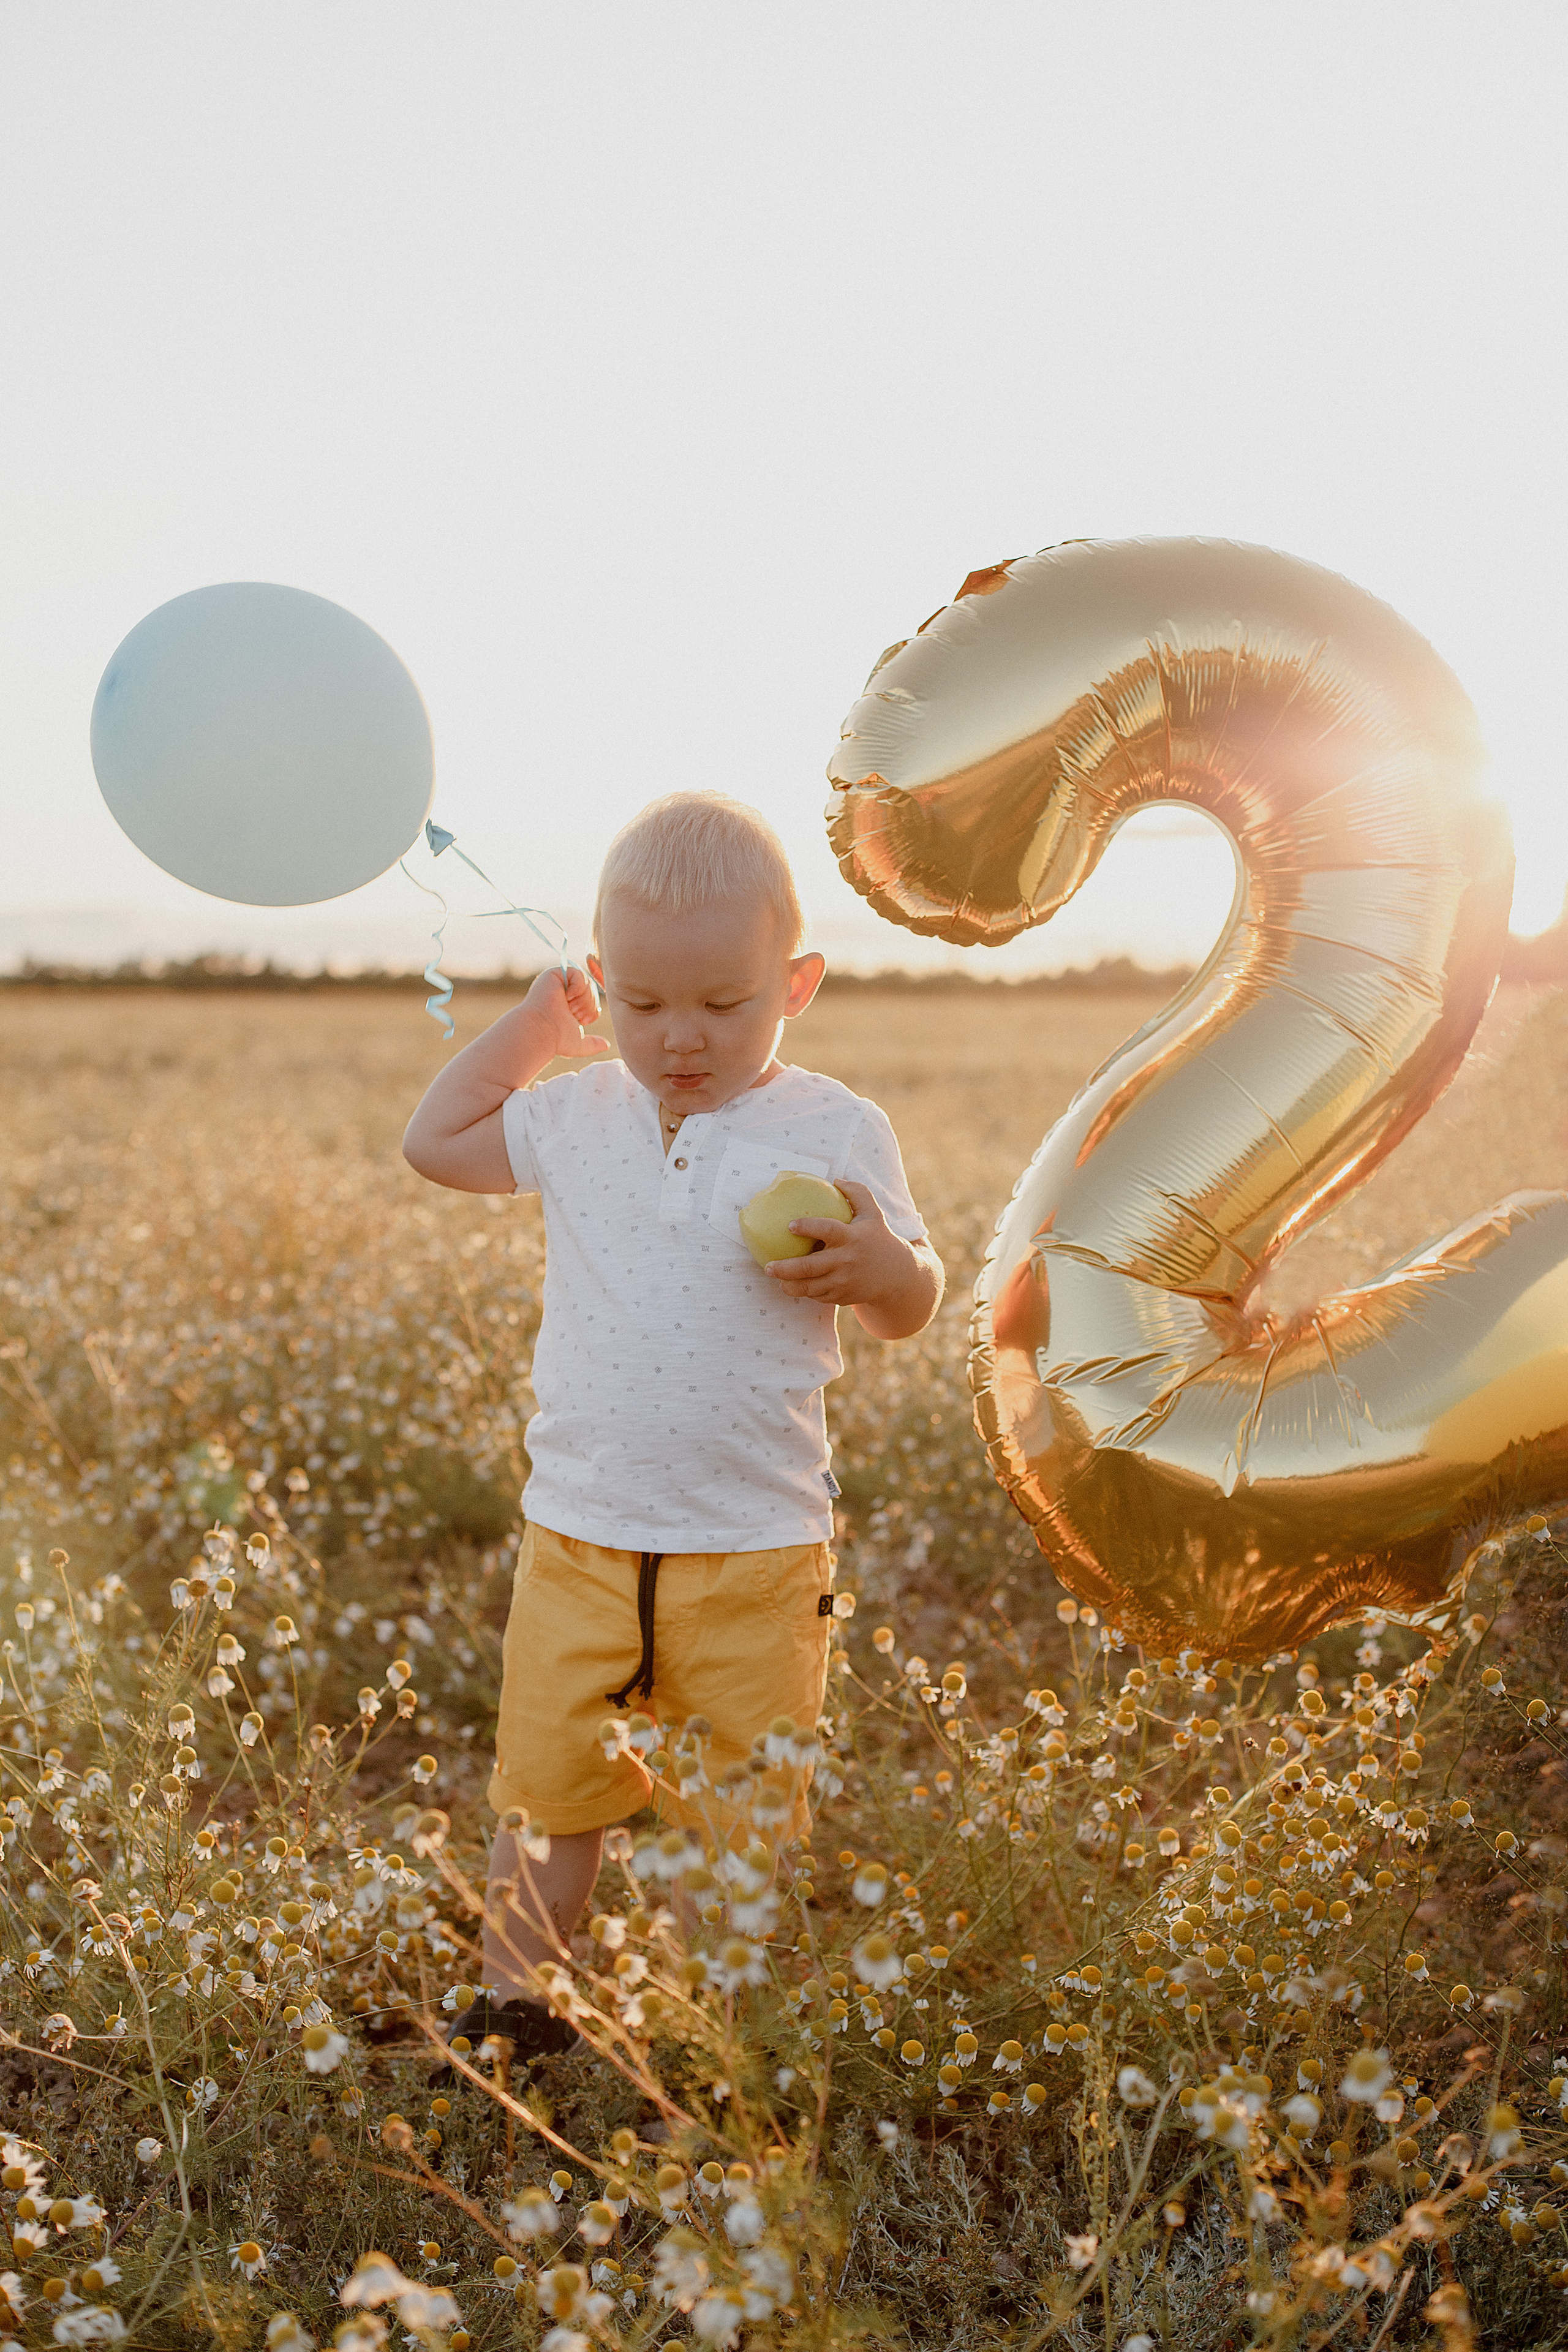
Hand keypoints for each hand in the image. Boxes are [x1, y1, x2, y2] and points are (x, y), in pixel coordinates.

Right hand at [522, 965, 607, 1061]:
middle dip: (588, 1005)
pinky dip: (577, 988)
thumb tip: (606, 1045)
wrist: (542, 1032)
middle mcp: (563, 992)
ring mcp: (558, 982)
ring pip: (587, 982)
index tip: (581, 1021)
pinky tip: (567, 997)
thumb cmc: (556, 1039)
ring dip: (583, 999)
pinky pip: (578, 974)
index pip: (593, 1000)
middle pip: (593, 990)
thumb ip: (592, 1044)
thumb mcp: (579, 1043)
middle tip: (574, 1014)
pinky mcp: (554, 974)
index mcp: (569, 1005)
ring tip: (570, 1008)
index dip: (592, 1010)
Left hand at [763, 1180, 941, 1339]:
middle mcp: (846, 1261)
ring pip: (810, 1287)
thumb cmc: (880, 1239)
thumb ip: (858, 1193)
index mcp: (852, 1237)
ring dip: (790, 1285)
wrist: (897, 1277)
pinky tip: (793, 1285)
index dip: (808, 1227)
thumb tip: (836, 1180)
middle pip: (810, 1267)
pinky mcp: (842, 1296)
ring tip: (776, 1279)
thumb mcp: (874, 1214)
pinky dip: (805, 1291)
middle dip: (786, 1268)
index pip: (827, 1230)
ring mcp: (843, 1282)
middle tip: (768, 1267)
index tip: (790, 1225)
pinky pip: (818, 1295)